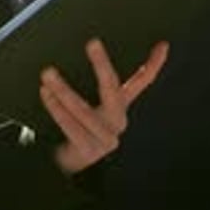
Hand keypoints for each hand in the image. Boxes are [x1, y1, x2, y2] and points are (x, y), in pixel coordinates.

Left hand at [40, 38, 168, 174]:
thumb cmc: (79, 128)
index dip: (154, 64)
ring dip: (63, 90)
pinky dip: (57, 109)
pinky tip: (46, 94)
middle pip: (112, 89)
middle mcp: (117, 121)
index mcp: (119, 106)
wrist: (69, 166)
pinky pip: (71, 126)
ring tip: (48, 74)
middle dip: (102, 65)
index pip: (142, 82)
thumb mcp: (87, 105)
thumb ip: (90, 85)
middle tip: (92, 43)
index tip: (163, 45)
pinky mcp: (89, 150)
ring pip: (83, 110)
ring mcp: (105, 137)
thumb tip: (91, 53)